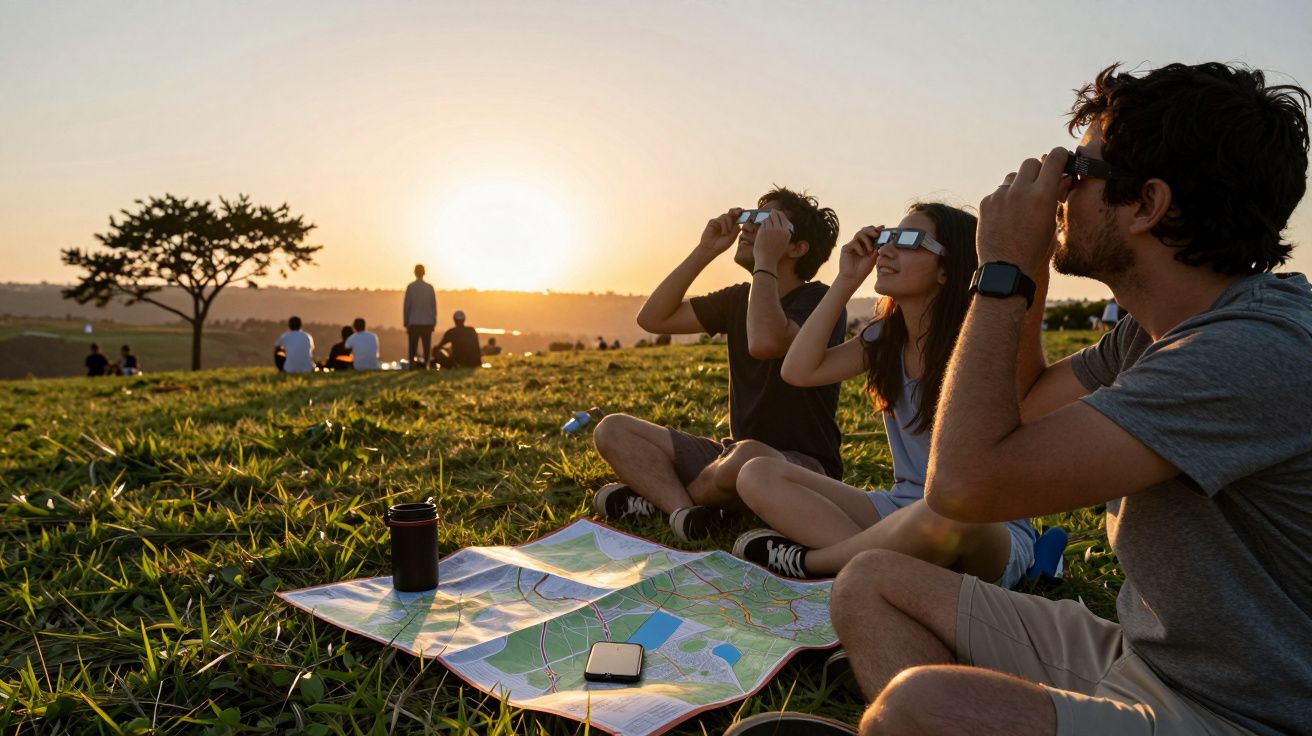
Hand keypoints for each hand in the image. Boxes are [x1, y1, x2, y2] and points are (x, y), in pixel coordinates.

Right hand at [698, 208, 741, 254]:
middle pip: (731, 212)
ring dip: (729, 224)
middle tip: (739, 212)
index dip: (740, 213)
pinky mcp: (713, 222)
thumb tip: (740, 222)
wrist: (710, 249)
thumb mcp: (732, 238)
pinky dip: (724, 225)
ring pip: (726, 216)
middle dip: (736, 211)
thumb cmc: (721, 245)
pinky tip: (723, 233)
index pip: (736, 217)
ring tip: (727, 233)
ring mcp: (719, 221)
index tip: (743, 211)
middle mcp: (725, 222)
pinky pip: (720, 219)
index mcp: (731, 226)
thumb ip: (736, 229)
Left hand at [752, 210, 793, 270]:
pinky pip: (762, 224)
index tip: (776, 212)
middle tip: (772, 211)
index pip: (783, 217)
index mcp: (787, 232)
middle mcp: (780, 230)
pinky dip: (763, 226)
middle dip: (773, 213)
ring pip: (768, 219)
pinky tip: (763, 231)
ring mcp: (771, 230)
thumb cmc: (775, 253)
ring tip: (767, 227)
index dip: (779, 214)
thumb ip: (784, 231)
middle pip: (775, 215)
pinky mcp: (763, 231)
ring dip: (767, 220)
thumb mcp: (784, 242)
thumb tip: (782, 220)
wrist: (767, 260)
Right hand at [835, 225, 882, 286]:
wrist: (853, 278)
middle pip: (864, 230)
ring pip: (859, 234)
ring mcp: (852, 244)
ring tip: (870, 249)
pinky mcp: (846, 248)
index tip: (883, 228)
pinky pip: (854, 243)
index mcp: (866, 243)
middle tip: (876, 234)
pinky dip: (860, 248)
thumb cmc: (864, 269)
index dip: (876, 229)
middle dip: (871, 230)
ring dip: (867, 240)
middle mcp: (859, 242)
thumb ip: (878, 246)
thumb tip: (888, 237)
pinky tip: (862, 254)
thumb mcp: (874, 257)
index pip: (871, 232)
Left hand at [978, 147, 1068, 275]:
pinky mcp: (986, 203)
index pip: (1053, 158)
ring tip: (1021, 206)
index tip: (1060, 157)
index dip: (1059, 155)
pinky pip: (998, 192)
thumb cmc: (1035, 249)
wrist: (1007, 269)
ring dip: (1018, 185)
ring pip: (1012, 177)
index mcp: (1043, 194)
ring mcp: (1000, 196)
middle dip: (1037, 171)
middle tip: (1040, 184)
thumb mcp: (1052, 223)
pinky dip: (1004, 200)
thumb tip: (1062, 177)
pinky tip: (1006, 217)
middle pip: (1030, 163)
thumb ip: (1056, 196)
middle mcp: (1020, 190)